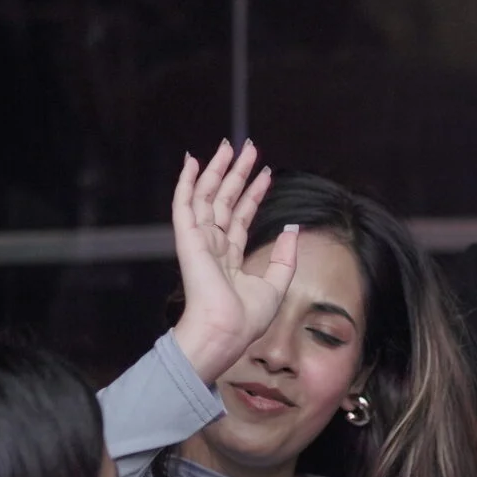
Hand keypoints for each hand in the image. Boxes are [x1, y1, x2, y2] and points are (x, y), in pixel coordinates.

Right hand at [168, 140, 298, 383]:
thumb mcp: (276, 285)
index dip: (253, 193)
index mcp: (230, 257)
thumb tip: (291, 231)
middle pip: (225, 200)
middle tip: (248, 148)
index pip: (242, 216)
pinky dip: (187, 182)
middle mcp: (213, 245)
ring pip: (207, 196)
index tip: (265, 173)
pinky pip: (185, 204)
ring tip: (228, 146)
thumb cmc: (247, 319)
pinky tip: (192, 161)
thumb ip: (284, 258)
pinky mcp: (188, 239)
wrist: (226, 330)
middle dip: (236, 173)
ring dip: (217, 170)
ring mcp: (199, 241)